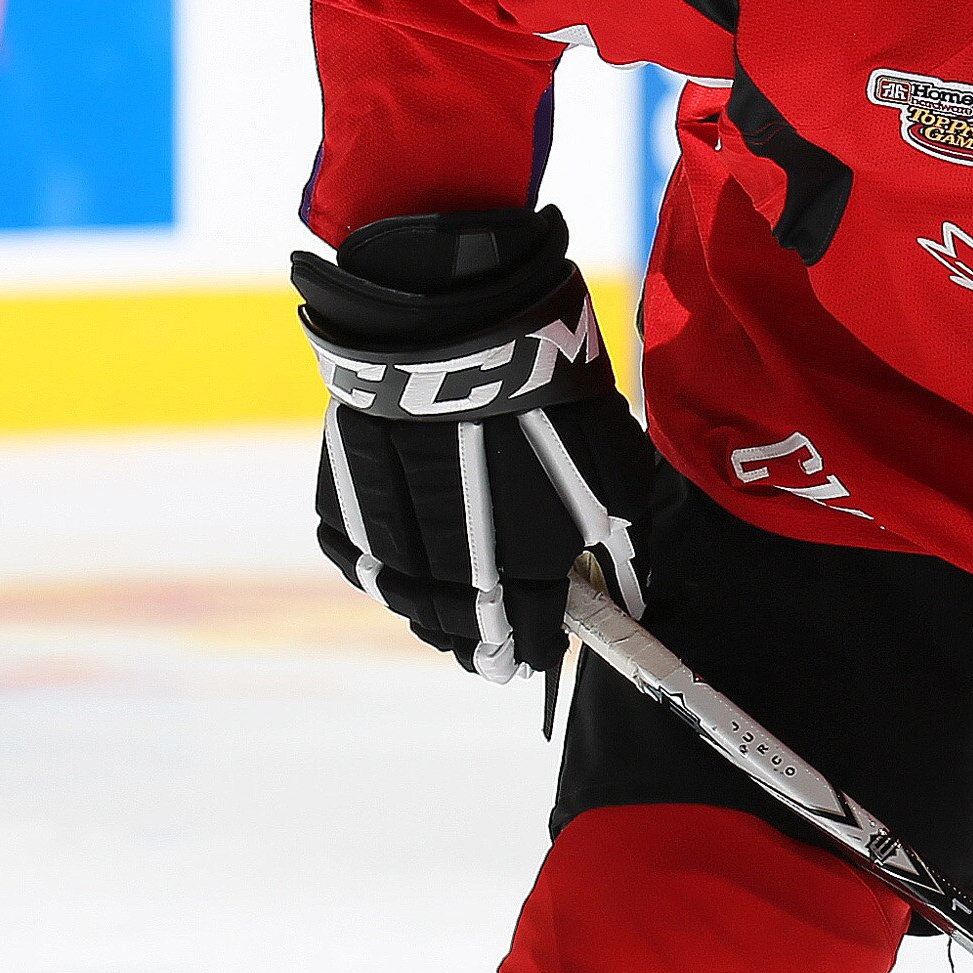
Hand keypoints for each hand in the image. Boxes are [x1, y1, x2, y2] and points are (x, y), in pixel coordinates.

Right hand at [292, 205, 657, 680]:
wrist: (460, 318)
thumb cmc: (552, 392)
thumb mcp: (614, 471)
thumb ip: (618, 545)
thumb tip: (628, 593)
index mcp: (522, 558)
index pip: (527, 636)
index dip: (537, 649)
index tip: (541, 654)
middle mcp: (450, 555)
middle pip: (459, 628)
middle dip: (481, 645)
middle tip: (495, 653)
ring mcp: (389, 524)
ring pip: (401, 598)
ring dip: (427, 616)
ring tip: (448, 623)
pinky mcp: (344, 488)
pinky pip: (354, 552)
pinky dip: (377, 569)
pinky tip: (398, 573)